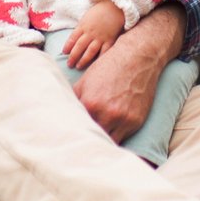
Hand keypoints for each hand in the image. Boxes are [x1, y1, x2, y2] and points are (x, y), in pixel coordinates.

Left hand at [63, 0, 124, 67]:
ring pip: (90, 51)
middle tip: (69, 64)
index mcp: (83, 26)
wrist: (115, 7)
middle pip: (79, 46)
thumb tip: (74, 39)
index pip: (72, 38)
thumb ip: (81, 28)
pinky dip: (99, 58)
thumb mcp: (86, 17)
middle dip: (73, 56)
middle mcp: (90, 33)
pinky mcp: (110, 40)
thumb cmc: (99, 12)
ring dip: (83, 60)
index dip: (67, 46)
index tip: (64, 52)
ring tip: (78, 67)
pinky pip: (104, 51)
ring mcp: (100, 37)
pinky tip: (95, 65)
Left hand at [75, 4, 181, 142]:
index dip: (72, 130)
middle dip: (86, 137)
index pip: (77, 125)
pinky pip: (121, 138)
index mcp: (90, 104)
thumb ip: (74, 98)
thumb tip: (62, 110)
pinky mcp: (135, 121)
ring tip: (93, 141)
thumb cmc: (109, 67)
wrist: (137, 58)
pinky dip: (114, 138)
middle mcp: (106, 114)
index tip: (69, 134)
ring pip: (107, 141)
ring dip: (100, 140)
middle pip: (92, 136)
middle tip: (80, 140)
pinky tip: (108, 135)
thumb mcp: (86, 80)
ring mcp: (123, 119)